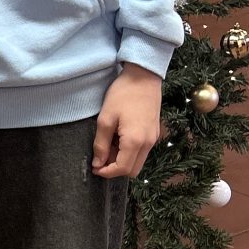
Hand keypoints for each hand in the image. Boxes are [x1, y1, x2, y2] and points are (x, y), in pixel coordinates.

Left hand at [92, 64, 162, 178]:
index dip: (106, 173)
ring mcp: (153, 138)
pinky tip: (118, 138)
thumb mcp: (105, 119)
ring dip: (122, 160)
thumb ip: (101, 144)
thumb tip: (98, 163)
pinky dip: (130, 152)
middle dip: (115, 169)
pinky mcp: (154, 132)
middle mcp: (148, 143)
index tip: (94, 168)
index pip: (122, 169)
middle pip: (132, 170)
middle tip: (100, 158)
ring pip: (138, 161)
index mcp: (135, 141)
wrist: (143, 76)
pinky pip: (142, 151)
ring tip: (108, 145)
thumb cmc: (122, 94)